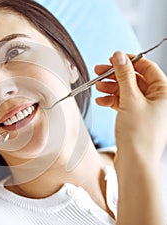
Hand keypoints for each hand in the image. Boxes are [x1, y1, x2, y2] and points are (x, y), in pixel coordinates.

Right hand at [95, 51, 166, 165]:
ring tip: (97, 87)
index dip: (129, 61)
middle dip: (115, 75)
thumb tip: (119, 56)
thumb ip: (124, 76)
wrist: (135, 162)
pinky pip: (124, 103)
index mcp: (164, 92)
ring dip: (111, 88)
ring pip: (127, 91)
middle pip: (135, 79)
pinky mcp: (136, 118)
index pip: (147, 68)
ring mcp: (146, 109)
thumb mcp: (130, 99)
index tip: (112, 59)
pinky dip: (111, 100)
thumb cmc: (139, 134)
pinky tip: (101, 101)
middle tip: (98, 71)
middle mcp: (158, 100)